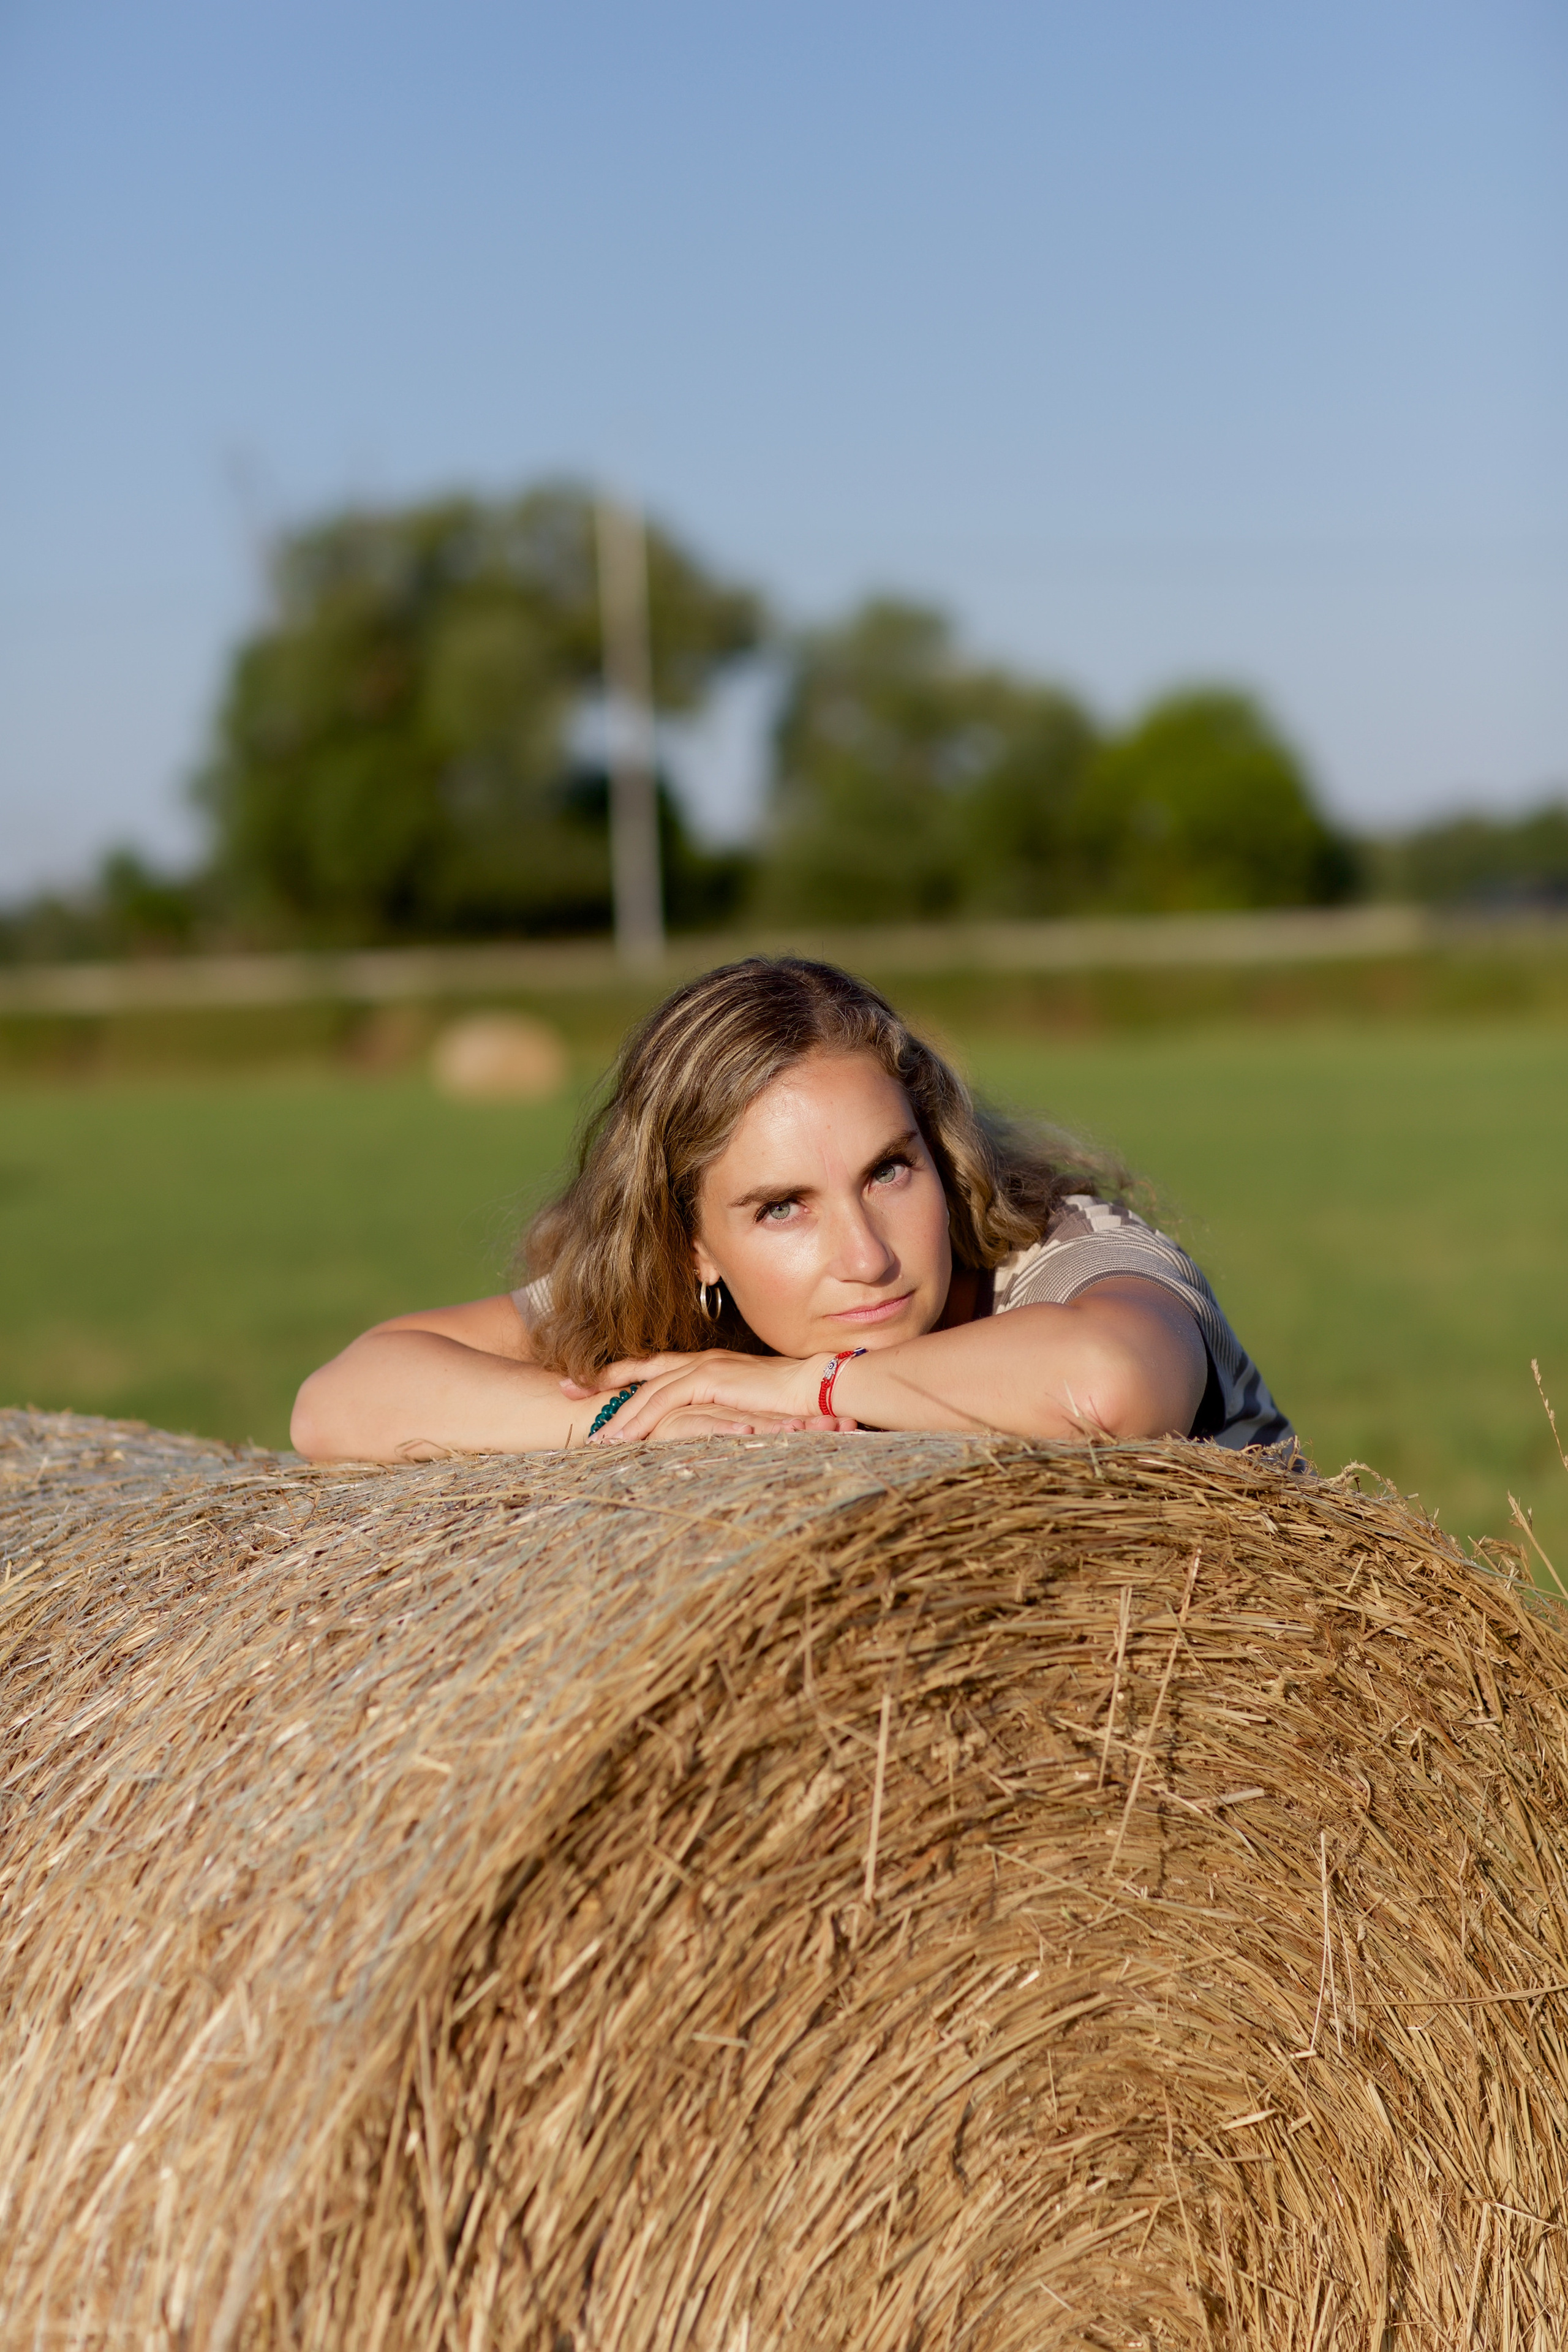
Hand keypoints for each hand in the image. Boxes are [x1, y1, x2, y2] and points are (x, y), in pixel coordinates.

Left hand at [563, 1349, 845, 1445]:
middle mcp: (701, 1361)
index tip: (585, 1381)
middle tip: (559, 1388)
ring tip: (588, 1435)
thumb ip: (723, 1411)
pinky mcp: (712, 1379)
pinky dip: (639, 1418)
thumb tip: (706, 1430)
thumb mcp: (748, 1405)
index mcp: (708, 1365)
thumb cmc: (793, 1400)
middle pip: (639, 1371)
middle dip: (598, 1381)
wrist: (822, 1386)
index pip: (655, 1368)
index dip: (620, 1374)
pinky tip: (620, 1437)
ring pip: (647, 1390)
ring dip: (616, 1413)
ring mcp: (706, 1368)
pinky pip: (665, 1401)